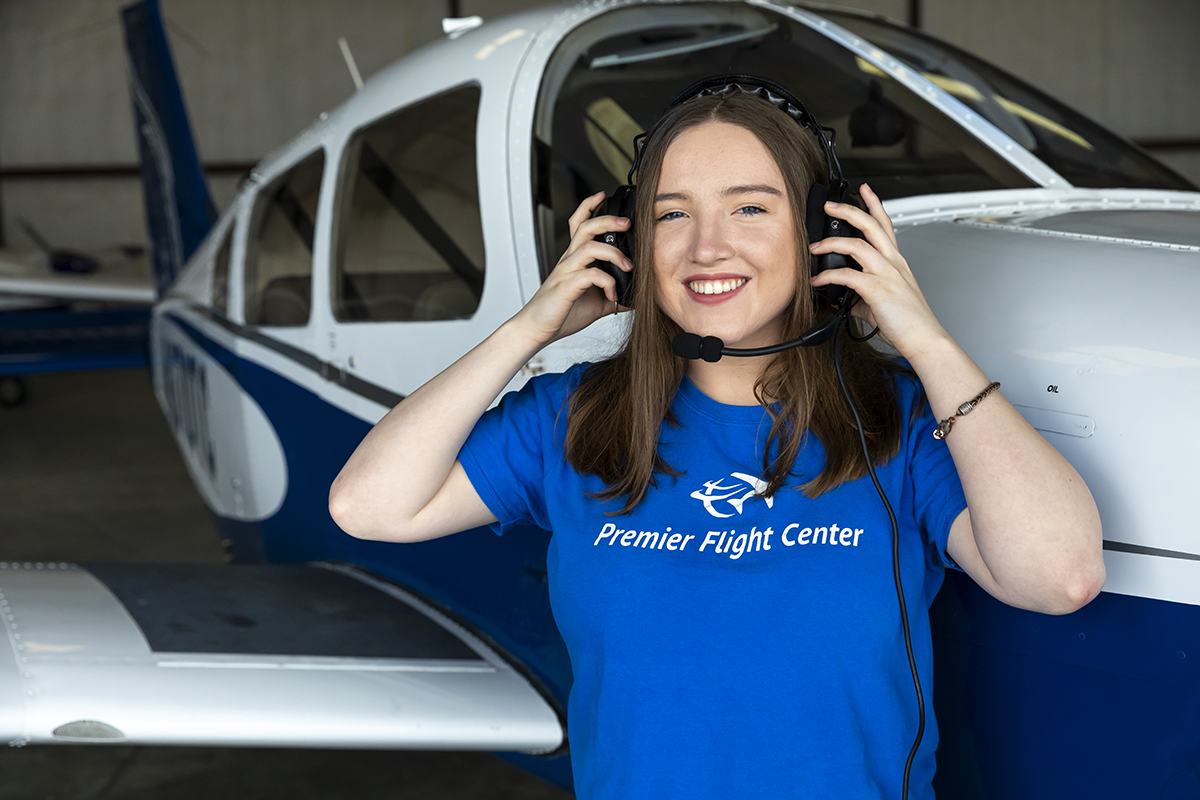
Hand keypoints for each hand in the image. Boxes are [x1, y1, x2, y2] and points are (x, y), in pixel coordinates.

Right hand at [512, 191, 632, 344]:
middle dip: (607, 220)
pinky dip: (606, 282)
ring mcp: (566, 272)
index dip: (588, 206)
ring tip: (628, 265)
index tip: (603, 195)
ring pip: (588, 247)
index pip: (578, 224)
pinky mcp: (566, 287)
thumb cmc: (562, 312)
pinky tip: (613, 293)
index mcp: (574, 259)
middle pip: (585, 227)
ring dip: (613, 253)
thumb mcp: (596, 302)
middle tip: (627, 223)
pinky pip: (589, 275)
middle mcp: (569, 261)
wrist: (538, 329)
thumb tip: (636, 296)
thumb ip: (613, 294)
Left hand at [807, 183, 949, 358]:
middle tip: (829, 205)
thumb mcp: (882, 301)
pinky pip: (848, 275)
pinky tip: (818, 280)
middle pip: (871, 225)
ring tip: (813, 246)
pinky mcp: (878, 290)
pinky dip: (829, 276)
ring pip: (857, 245)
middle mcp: (893, 263)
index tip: (864, 189)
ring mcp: (887, 274)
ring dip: (831, 243)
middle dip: (848, 211)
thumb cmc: (908, 321)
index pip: (886, 224)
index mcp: (896, 262)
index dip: (875, 204)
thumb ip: (861, 295)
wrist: (924, 338)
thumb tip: (841, 297)